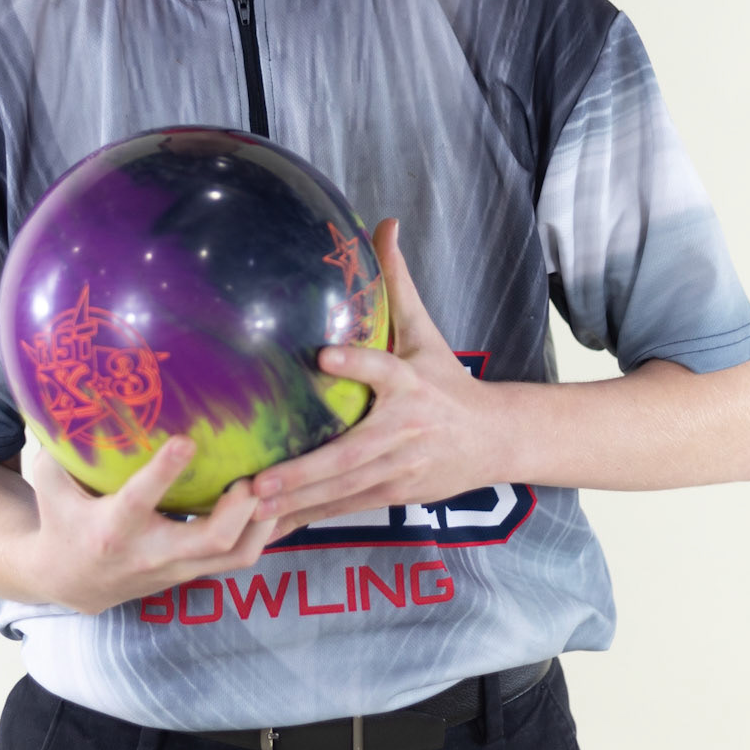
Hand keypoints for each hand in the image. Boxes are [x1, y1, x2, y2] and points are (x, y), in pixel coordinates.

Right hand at [21, 438, 281, 615]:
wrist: (71, 584)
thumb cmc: (61, 520)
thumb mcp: (51, 482)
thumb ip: (64, 442)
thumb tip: (71, 387)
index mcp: (113, 526)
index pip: (140, 500)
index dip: (164, 472)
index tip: (186, 440)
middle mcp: (150, 552)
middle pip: (210, 540)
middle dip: (239, 507)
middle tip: (249, 474)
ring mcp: (177, 568)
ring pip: (236, 555)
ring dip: (262, 520)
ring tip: (272, 483)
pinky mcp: (194, 572)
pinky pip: (241, 557)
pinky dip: (265, 531)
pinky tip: (282, 502)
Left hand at [252, 219, 519, 532]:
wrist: (495, 439)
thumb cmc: (446, 382)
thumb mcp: (424, 333)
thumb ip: (398, 283)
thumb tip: (385, 222)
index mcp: (411, 383)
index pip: (384, 368)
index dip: (356, 362)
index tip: (324, 356)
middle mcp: (405, 430)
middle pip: (351, 453)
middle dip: (303, 472)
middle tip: (258, 480)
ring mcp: (401, 469)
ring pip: (344, 490)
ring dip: (298, 503)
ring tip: (254, 508)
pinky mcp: (396, 494)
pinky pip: (346, 507)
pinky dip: (311, 517)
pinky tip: (272, 527)